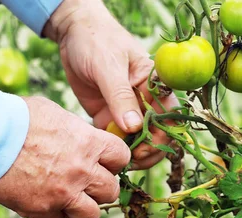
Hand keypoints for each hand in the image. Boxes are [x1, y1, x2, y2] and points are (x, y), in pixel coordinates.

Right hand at [0, 96, 130, 217]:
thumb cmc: (16, 117)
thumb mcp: (55, 115)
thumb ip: (75, 132)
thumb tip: (82, 139)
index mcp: (89, 143)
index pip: (122, 158)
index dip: (113, 162)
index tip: (102, 163)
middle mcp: (82, 170)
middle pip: (111, 191)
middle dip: (99, 189)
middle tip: (84, 184)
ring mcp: (64, 193)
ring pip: (92, 215)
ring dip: (81, 209)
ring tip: (67, 199)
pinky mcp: (42, 209)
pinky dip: (52, 215)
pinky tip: (41, 202)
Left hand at [43, 0, 178, 169]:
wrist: (72, 33)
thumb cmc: (96, 41)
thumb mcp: (108, 66)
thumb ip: (120, 96)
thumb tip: (134, 127)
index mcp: (154, 84)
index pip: (169, 114)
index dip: (163, 135)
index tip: (146, 147)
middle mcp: (143, 99)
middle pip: (156, 132)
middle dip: (148, 150)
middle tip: (131, 160)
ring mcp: (125, 109)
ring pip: (136, 139)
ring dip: (130, 153)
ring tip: (117, 161)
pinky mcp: (107, 116)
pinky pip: (114, 138)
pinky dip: (112, 149)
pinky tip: (105, 156)